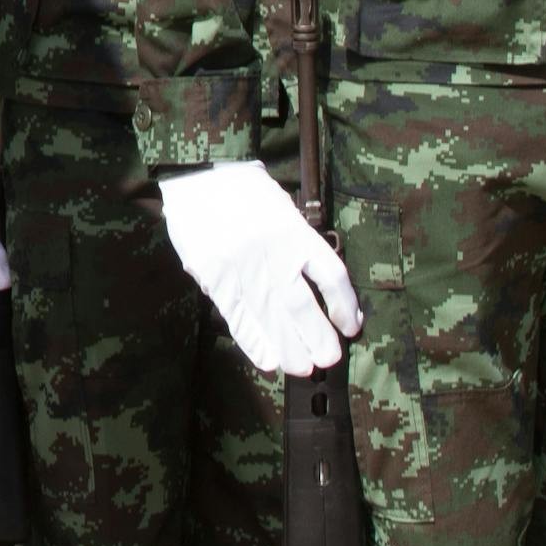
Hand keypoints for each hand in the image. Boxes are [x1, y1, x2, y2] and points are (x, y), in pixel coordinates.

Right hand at [158, 160, 363, 376]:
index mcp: (294, 230)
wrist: (195, 177)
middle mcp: (271, 251)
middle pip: (301, 305)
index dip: (344, 305)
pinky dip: (253, 341)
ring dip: (288, 348)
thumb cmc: (243, 190)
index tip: (350, 326)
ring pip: (270, 317)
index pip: (330, 274)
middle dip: (317, 337)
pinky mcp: (214, 277)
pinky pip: (238, 315)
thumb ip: (296, 242)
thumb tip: (315, 290)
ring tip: (302, 368)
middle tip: (328, 359)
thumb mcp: (280, 207)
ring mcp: (241, 267)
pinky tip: (267, 359)